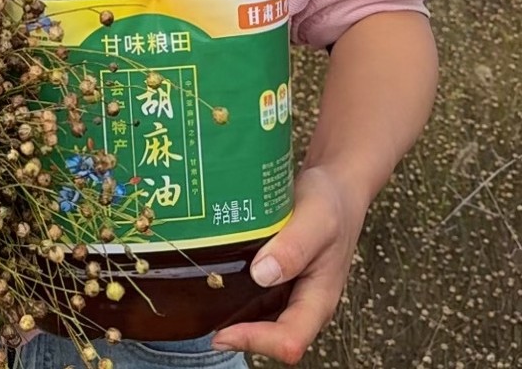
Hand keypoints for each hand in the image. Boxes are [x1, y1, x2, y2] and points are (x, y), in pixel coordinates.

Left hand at [210, 165, 367, 364]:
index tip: (221, 334)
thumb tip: (262, 274)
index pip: (290, 340)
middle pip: (271, 336)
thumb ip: (294, 246)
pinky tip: (212, 276)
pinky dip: (234, 293)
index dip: (255, 342)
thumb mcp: (316, 219)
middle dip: (237, 334)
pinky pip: (254, 295)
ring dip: (232, 316)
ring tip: (198, 300)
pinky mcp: (277, 276)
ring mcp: (289, 290)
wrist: (334, 188)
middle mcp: (303, 302)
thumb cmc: (330, 203)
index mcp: (319, 299)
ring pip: (259, 317)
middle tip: (199, 319)